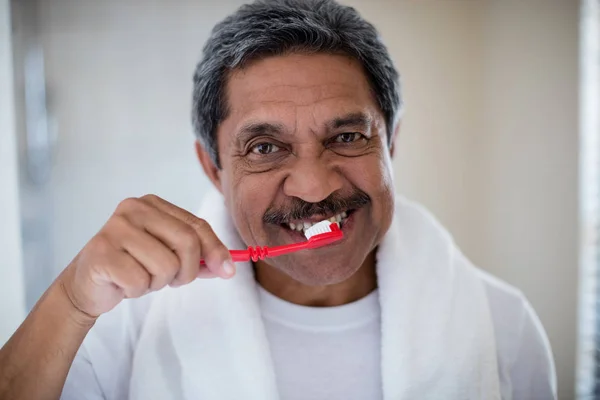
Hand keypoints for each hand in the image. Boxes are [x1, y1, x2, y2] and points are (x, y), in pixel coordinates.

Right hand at [57, 194, 234, 317]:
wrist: (87, 285)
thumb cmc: (133, 266)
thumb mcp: (170, 257)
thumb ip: (198, 257)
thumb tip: (227, 267)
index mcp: (152, 204)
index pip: (197, 226)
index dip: (216, 250)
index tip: (228, 271)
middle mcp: (133, 209)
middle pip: (187, 242)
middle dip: (188, 271)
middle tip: (173, 281)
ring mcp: (114, 229)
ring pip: (166, 265)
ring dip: (158, 282)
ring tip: (142, 278)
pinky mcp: (100, 253)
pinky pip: (141, 281)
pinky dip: (138, 290)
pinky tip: (124, 284)